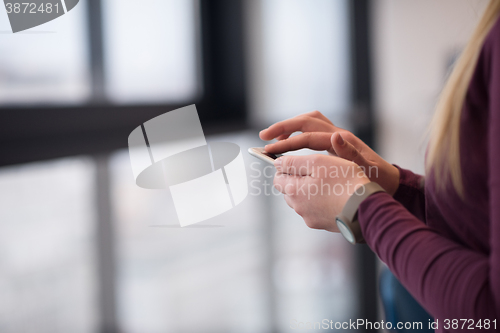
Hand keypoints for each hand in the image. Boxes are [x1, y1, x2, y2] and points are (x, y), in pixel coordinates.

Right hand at [259, 111, 399, 194]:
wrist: (389, 181)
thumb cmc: (378, 179)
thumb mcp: (366, 170)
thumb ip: (350, 154)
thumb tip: (336, 137)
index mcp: (343, 141)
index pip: (308, 136)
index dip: (288, 142)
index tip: (271, 150)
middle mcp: (338, 134)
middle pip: (305, 121)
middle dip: (283, 127)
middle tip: (264, 137)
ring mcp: (336, 136)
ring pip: (308, 121)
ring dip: (290, 127)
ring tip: (273, 139)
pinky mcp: (335, 142)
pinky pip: (312, 130)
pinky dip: (298, 132)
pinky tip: (289, 144)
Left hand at [272, 154, 369, 232]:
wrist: (366, 207)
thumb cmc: (344, 181)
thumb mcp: (318, 162)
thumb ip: (294, 162)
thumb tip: (278, 163)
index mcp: (294, 191)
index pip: (277, 178)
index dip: (286, 168)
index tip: (298, 162)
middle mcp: (298, 208)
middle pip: (289, 191)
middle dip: (298, 180)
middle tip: (317, 172)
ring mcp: (310, 218)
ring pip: (302, 201)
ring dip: (309, 192)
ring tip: (328, 184)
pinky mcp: (323, 224)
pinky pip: (315, 210)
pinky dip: (321, 202)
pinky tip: (334, 196)